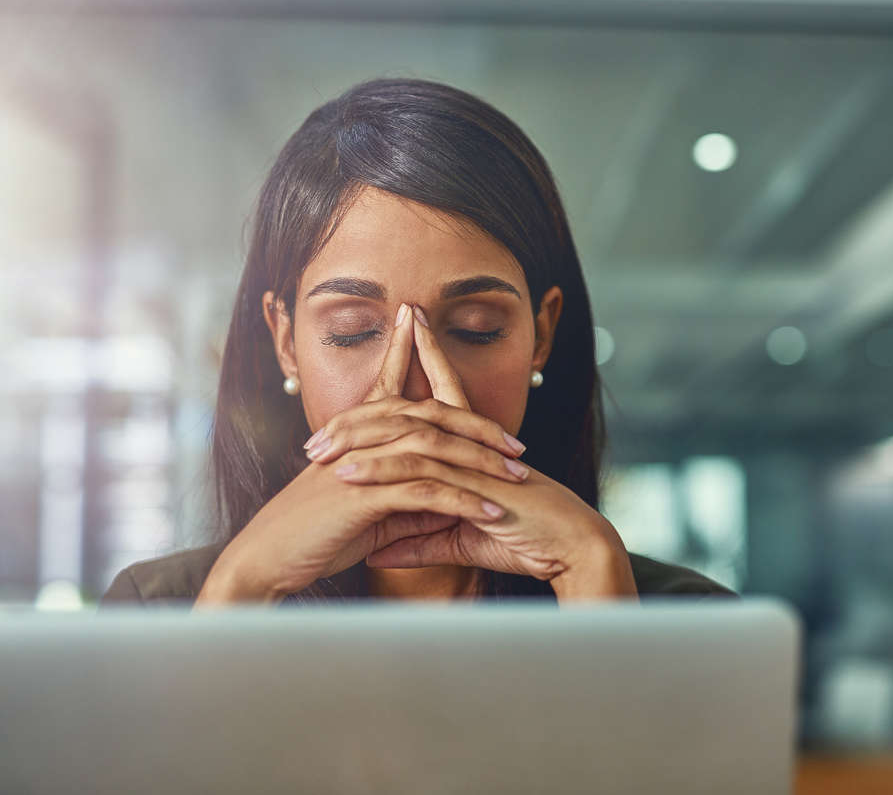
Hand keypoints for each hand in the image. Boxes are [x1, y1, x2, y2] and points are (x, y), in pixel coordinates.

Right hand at [195, 304, 528, 604]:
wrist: (264, 561)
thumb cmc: (311, 537)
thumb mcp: (367, 512)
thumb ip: (404, 497)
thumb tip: (447, 497)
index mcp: (357, 435)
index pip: (402, 394)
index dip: (435, 379)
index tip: (490, 409)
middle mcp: (360, 438)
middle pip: (432, 415)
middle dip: (480, 428)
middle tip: (518, 445)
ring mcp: (362, 462)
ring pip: (435, 448)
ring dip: (482, 464)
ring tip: (519, 478)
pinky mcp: (364, 494)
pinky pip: (427, 491)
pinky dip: (465, 501)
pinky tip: (493, 513)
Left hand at [329, 305, 636, 596]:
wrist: (573, 548)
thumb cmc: (527, 541)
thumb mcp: (460, 541)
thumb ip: (418, 541)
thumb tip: (375, 551)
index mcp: (473, 450)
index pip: (440, 399)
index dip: (417, 368)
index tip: (393, 343)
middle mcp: (471, 446)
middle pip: (413, 412)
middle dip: (365, 411)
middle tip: (320, 425)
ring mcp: (474, 461)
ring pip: (408, 439)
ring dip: (360, 443)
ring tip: (318, 452)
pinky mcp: (476, 484)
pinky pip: (422, 474)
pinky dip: (384, 475)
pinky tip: (349, 478)